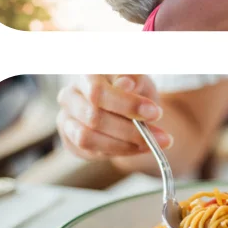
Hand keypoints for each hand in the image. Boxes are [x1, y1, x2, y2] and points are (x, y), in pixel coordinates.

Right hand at [56, 74, 170, 159]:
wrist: (127, 108)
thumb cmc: (132, 89)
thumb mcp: (139, 81)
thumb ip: (133, 80)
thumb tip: (125, 84)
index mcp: (87, 76)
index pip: (98, 92)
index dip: (127, 105)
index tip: (156, 113)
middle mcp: (70, 96)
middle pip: (93, 118)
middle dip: (130, 130)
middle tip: (161, 137)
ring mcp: (66, 119)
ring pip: (87, 138)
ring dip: (124, 145)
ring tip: (152, 145)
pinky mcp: (69, 140)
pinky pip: (90, 151)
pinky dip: (118, 151)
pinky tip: (138, 148)